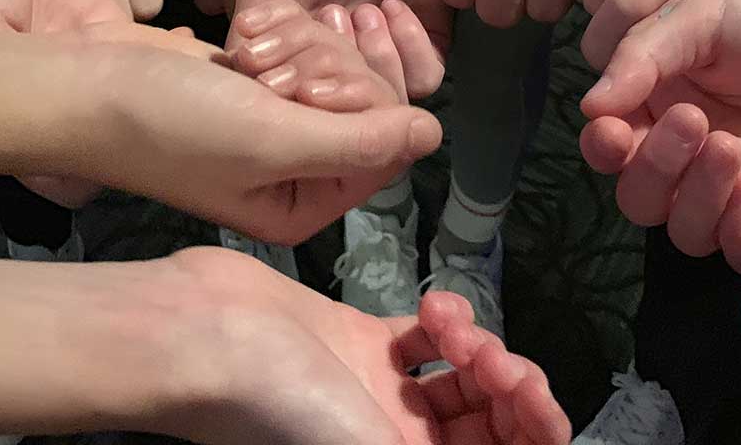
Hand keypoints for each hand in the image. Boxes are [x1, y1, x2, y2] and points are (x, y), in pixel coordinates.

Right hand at [78, 35, 441, 241]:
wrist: (87, 85)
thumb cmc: (174, 124)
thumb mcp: (273, 140)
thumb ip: (358, 140)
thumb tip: (435, 135)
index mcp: (303, 205)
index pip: (383, 147)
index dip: (366, 101)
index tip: (317, 76)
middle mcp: (295, 170)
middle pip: (365, 102)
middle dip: (326, 69)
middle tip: (270, 67)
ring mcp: (273, 122)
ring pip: (334, 67)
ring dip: (298, 46)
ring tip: (247, 53)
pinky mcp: (252, 82)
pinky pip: (300, 48)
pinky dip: (277, 33)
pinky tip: (242, 35)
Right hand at [114, 248, 570, 444]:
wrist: (205, 333)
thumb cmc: (275, 402)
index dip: (535, 432)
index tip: (530, 397)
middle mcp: (399, 441)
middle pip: (490, 422)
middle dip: (507, 386)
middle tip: (490, 361)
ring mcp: (383, 392)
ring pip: (466, 376)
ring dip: (476, 346)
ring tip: (448, 326)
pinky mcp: (365, 342)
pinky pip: (430, 337)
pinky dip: (446, 319)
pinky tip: (431, 308)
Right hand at [238, 0, 451, 96]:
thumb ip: (249, 33)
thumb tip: (238, 81)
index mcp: (305, 63)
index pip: (303, 114)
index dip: (300, 102)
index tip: (294, 71)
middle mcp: (347, 70)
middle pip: (347, 117)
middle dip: (339, 79)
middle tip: (334, 23)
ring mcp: (389, 60)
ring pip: (390, 104)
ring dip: (376, 61)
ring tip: (363, 11)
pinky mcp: (431, 42)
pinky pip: (428, 75)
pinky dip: (409, 47)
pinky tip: (391, 6)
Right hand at [578, 0, 740, 238]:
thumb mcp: (710, 14)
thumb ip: (646, 53)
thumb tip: (590, 107)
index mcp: (668, 97)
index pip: (616, 142)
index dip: (606, 145)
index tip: (613, 130)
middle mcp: (698, 148)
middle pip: (643, 196)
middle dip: (653, 169)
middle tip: (694, 124)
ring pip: (688, 229)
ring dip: (695, 199)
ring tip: (732, 150)